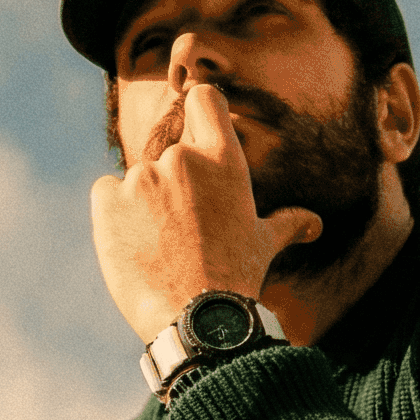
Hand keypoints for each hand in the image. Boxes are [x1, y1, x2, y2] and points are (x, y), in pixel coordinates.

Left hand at [91, 51, 322, 339]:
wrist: (195, 318)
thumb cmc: (235, 278)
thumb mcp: (264, 245)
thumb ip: (286, 223)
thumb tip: (314, 225)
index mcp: (223, 159)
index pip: (204, 100)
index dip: (197, 111)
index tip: (193, 130)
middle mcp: (182, 158)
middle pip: (169, 156)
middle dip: (172, 188)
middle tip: (183, 232)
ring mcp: (142, 177)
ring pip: (136, 181)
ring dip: (143, 206)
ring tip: (161, 249)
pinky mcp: (108, 198)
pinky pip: (106, 194)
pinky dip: (114, 215)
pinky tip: (134, 247)